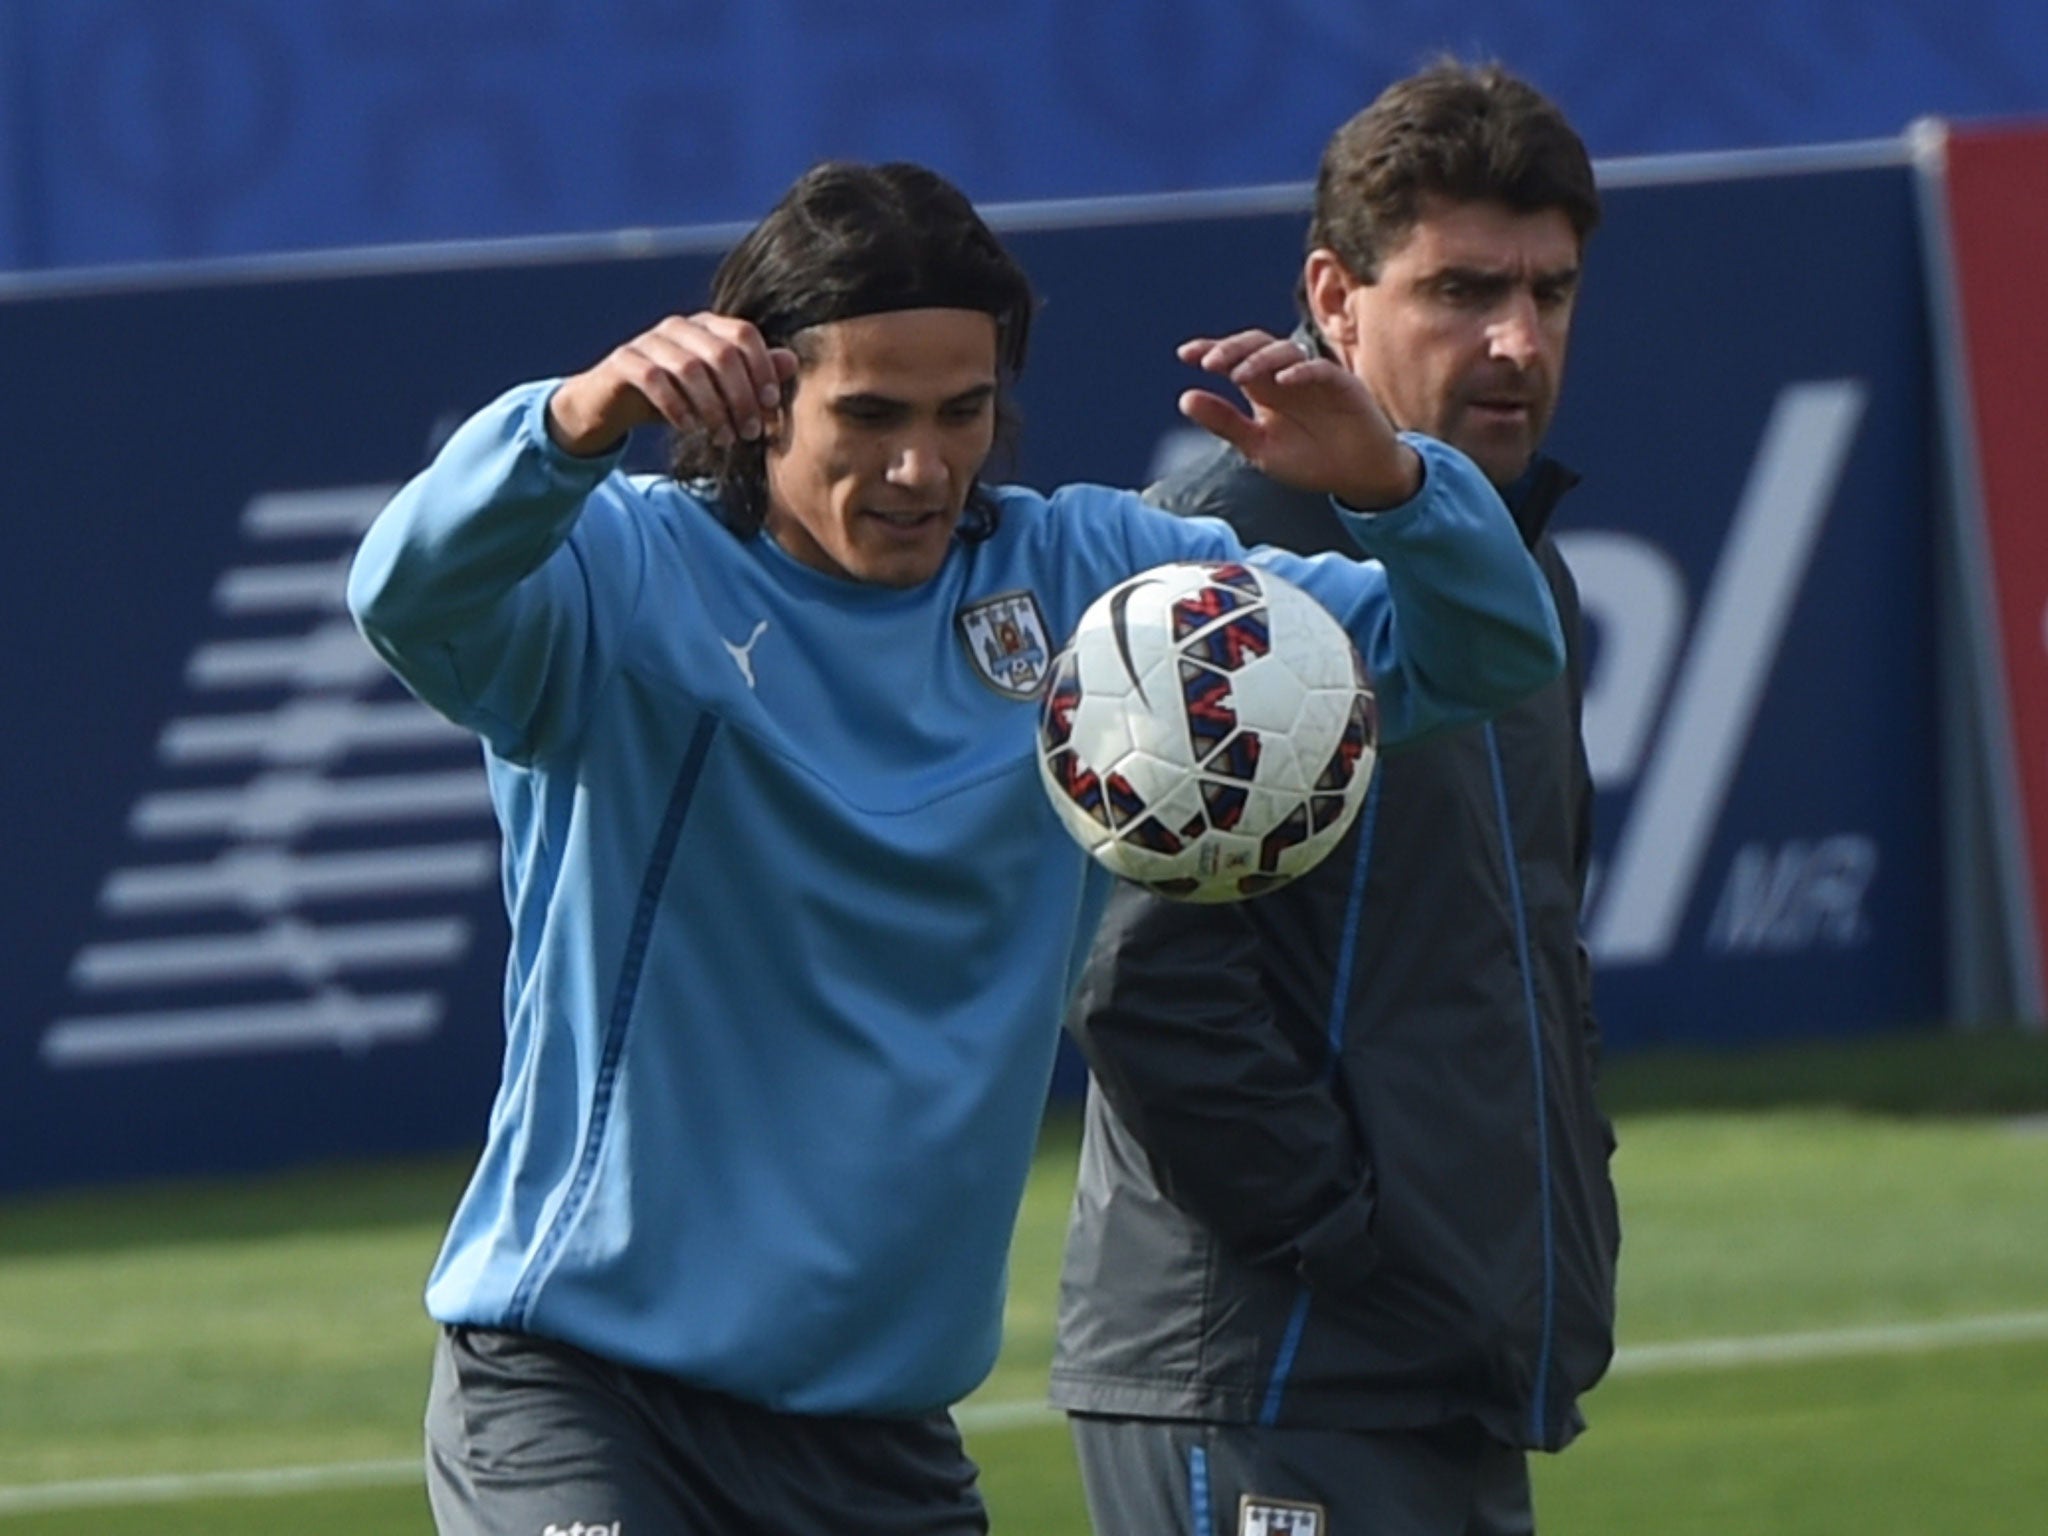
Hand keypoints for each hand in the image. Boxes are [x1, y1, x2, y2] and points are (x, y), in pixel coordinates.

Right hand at [545, 313, 800, 456]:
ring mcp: (649, 340)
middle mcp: (679, 326)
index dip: (763, 369)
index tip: (771, 406)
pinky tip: (689, 429)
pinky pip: (654, 380)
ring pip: (690, 368)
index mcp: (706, 326)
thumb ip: (752, 374)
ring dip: (713, 409)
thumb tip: (791, 361)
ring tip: (724, 438)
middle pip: (721, 353)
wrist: (613, 403)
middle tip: (751, 432)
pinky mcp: (624, 361)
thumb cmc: (675, 395)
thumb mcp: (717, 390)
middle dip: (742, 397)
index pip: (744, 334)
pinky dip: (677, 407)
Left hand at [1178, 330, 1421, 509]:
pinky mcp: (1342, 385)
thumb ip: (1225, 423)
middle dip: (1231, 350)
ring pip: (1286, 351)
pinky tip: (1282, 381)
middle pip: (1257, 345)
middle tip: (1208, 363)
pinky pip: (1321, 369)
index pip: (1234, 359)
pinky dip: (1301, 371)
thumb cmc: (1310, 460)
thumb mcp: (1259, 447)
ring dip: (1261, 359)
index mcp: (1264, 388)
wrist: (1358, 476)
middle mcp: (1286, 376)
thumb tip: (1184, 398)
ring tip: (1239, 375)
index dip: (1211, 350)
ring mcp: (1314, 377)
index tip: (1184, 354)